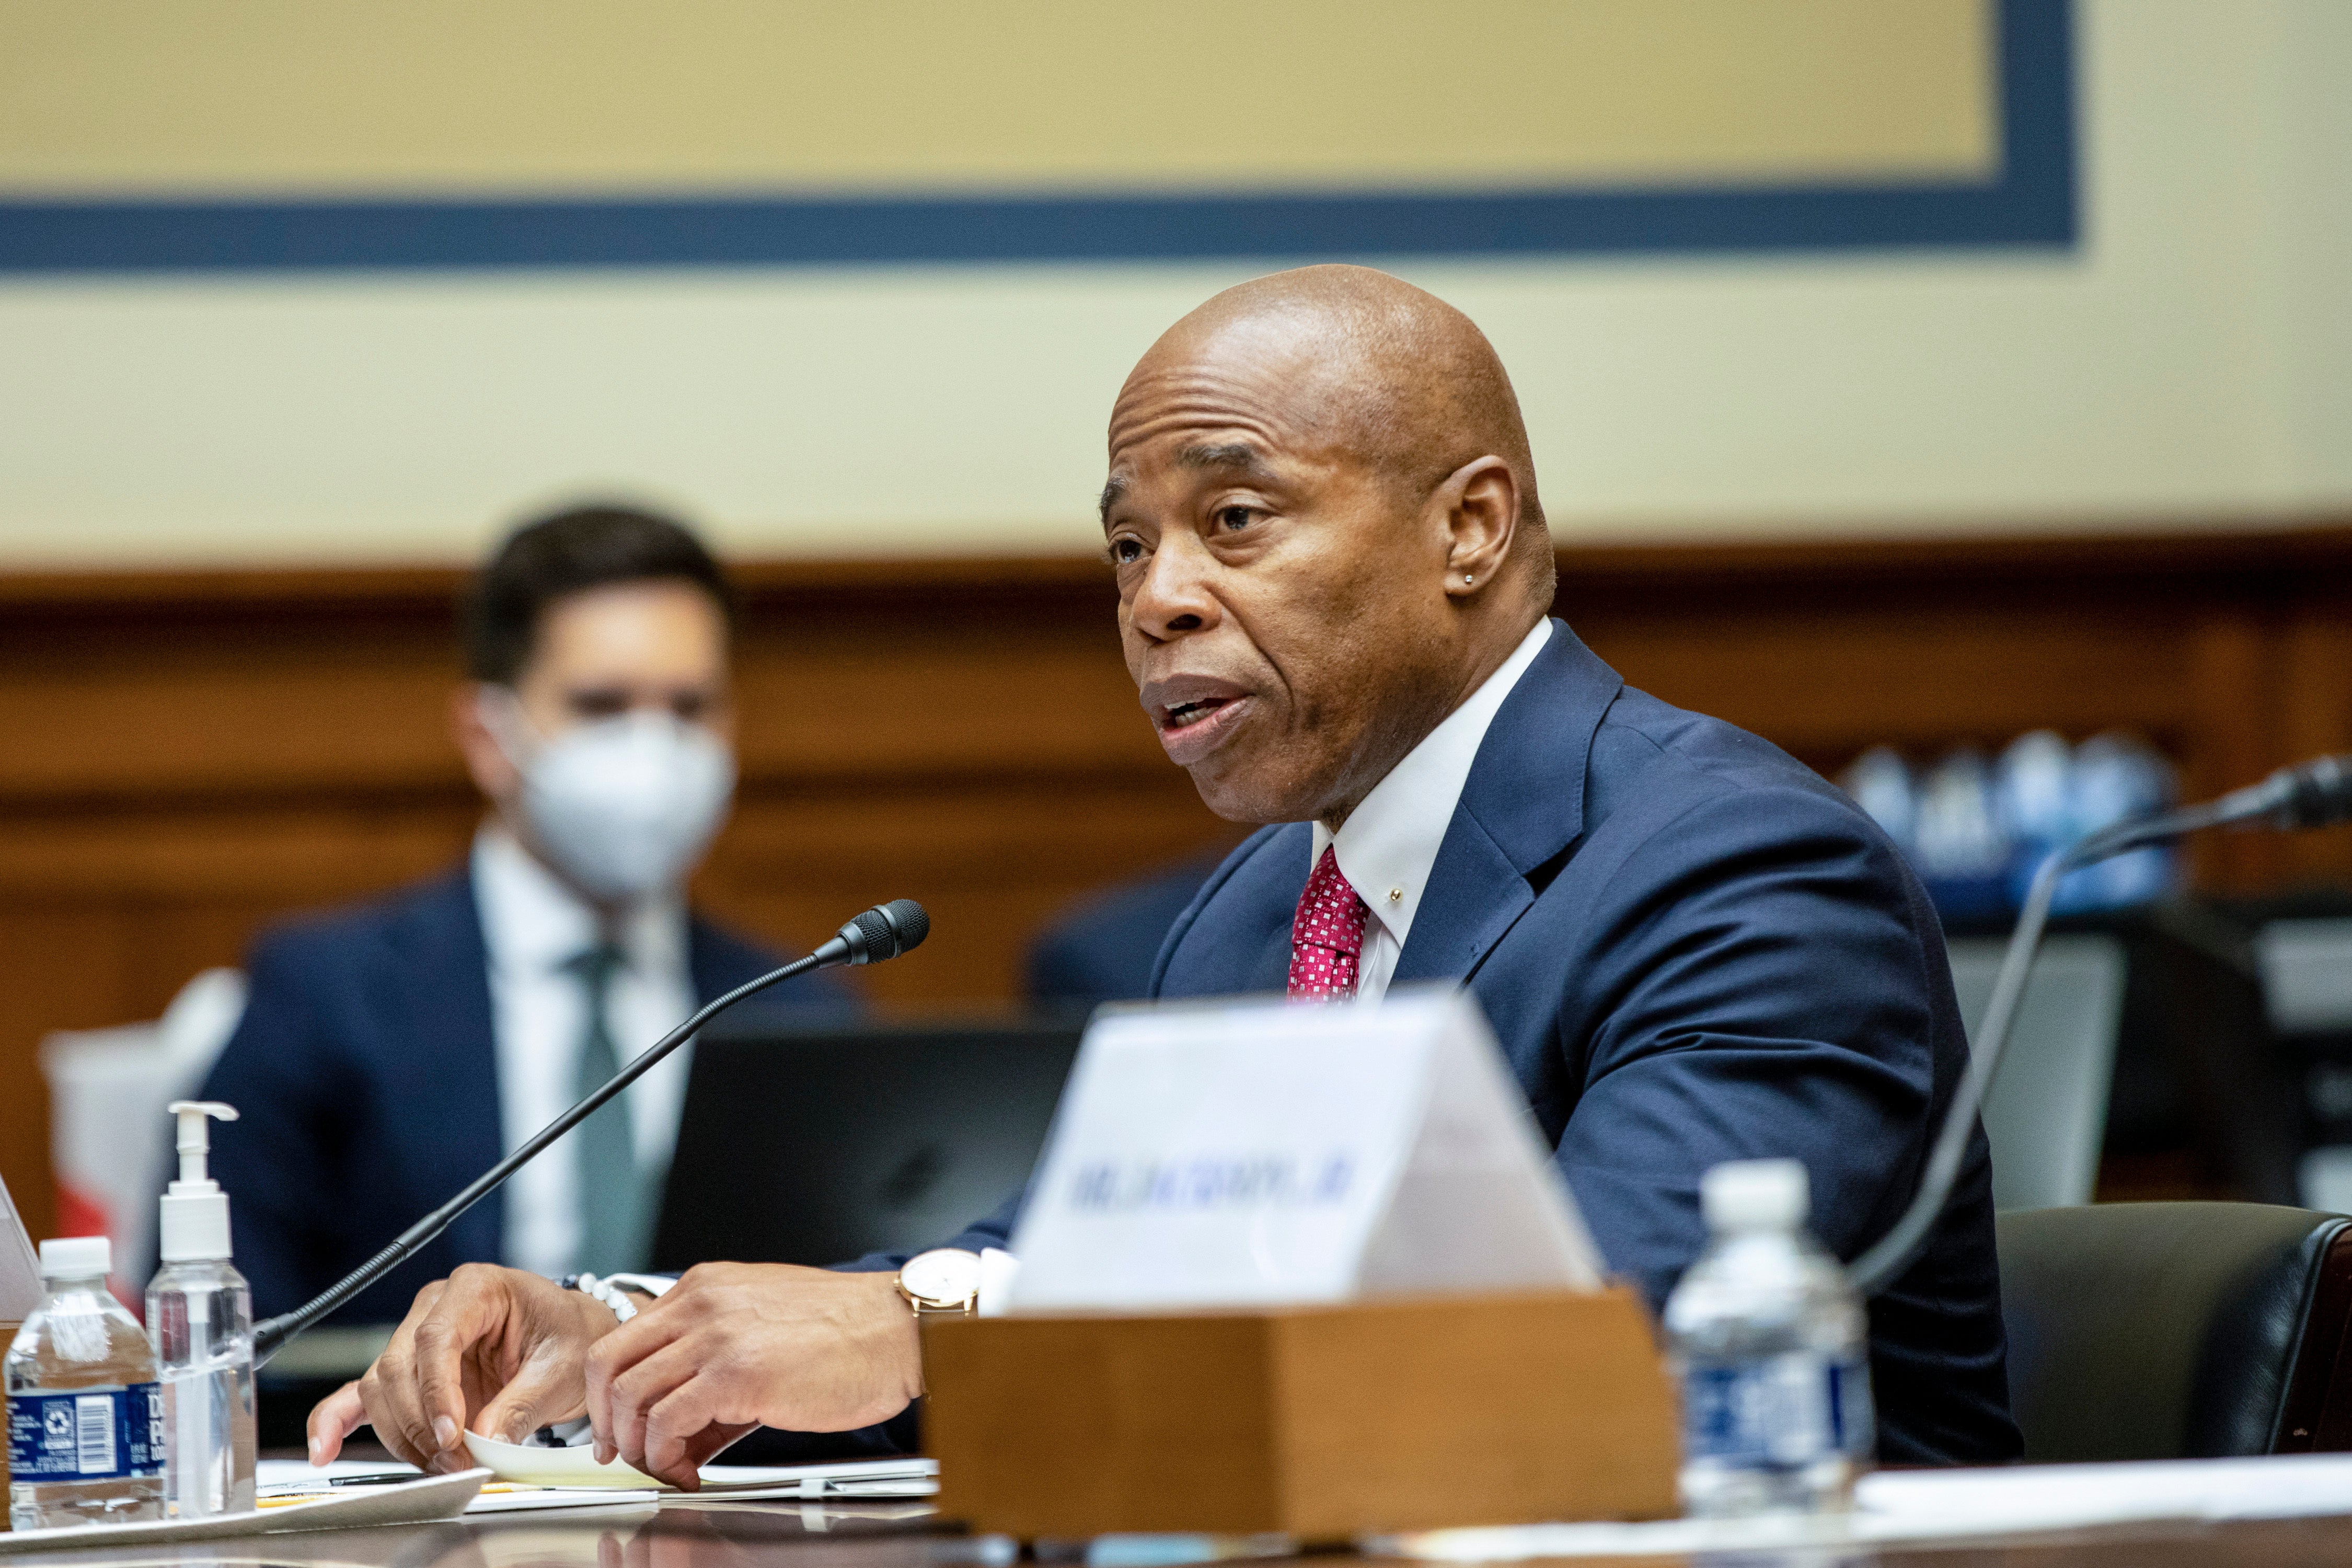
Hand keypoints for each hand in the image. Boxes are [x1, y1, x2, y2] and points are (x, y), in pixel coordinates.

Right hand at [306, 1263, 620, 1471]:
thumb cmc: (568, 1337)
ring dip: (403, 1436)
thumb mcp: (563, 1367)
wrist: (571, 1339)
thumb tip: (484, 1441)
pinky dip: (337, 1422)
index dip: (437, 1390)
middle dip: (422, 1423)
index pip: (436, 1337)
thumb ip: (522, 1403)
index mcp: (476, 1288)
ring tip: (442, 1465)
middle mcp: (436, 1307)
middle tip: (457, 1462)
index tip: (452, 1434)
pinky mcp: (409, 1374)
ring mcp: (415, 1340)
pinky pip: (360, 1396)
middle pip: (399, 1367)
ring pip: (380, 1389)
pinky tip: (324, 1449)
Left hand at [585, 1263, 920, 1488]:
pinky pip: (667, 1422)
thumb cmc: (848, 1332)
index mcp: (706, 1287)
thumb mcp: (764, 1333)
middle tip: (623, 1452)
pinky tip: (689, 1470)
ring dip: (637, 1445)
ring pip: (629, 1394)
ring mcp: (715, 1335)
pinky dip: (665, 1457)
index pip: (623, 1336)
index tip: (619, 1426)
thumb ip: (713, 1370)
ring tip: (665, 1466)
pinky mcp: (735, 1373)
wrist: (898, 1328)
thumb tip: (680, 1429)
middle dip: (606, 1420)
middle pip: (607, 1362)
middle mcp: (702, 1303)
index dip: (609, 1392)